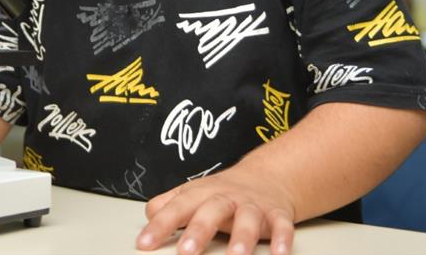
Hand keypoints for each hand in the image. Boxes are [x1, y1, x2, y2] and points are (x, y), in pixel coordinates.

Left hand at [136, 165, 297, 254]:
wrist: (266, 177)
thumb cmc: (222, 193)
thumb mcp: (192, 194)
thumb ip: (168, 206)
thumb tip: (147, 217)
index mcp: (201, 194)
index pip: (177, 208)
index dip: (160, 225)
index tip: (144, 244)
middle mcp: (227, 198)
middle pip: (211, 210)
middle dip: (199, 231)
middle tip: (186, 253)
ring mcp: (252, 206)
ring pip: (248, 218)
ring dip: (242, 237)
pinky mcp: (277, 215)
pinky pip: (282, 225)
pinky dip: (282, 238)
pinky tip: (279, 253)